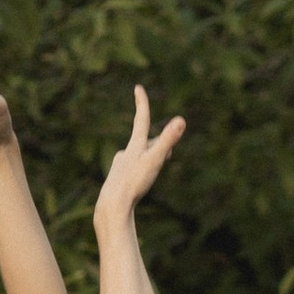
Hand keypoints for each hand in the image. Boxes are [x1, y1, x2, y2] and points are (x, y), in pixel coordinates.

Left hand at [95, 83, 186, 226]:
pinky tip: (134, 187)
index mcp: (135, 146)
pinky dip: (137, 175)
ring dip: (147, 161)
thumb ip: (168, 140)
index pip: (141, 120)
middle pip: (144, 144)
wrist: (112, 205)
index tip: (138, 88)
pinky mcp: (116, 180)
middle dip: (157, 145)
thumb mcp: (155, 160)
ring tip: (149, 175)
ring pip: (137, 159)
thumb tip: (182, 120)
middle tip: (169, 154)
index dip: (142, 103)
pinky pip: (130, 173)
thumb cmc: (134, 182)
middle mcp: (125, 153)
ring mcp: (120, 166)